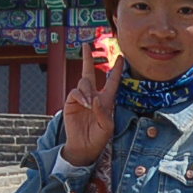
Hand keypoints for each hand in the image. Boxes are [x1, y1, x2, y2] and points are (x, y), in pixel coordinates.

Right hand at [62, 42, 123, 166]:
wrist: (84, 147)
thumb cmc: (99, 138)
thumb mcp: (108, 126)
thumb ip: (104, 112)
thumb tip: (95, 100)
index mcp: (106, 100)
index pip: (111, 81)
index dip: (116, 70)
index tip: (121, 57)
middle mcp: (93, 95)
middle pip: (90, 72)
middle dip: (87, 58)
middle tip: (85, 45)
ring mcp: (81, 98)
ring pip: (83, 82)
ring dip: (87, 90)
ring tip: (89, 104)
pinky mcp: (71, 103)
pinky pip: (75, 92)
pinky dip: (81, 95)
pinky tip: (85, 103)